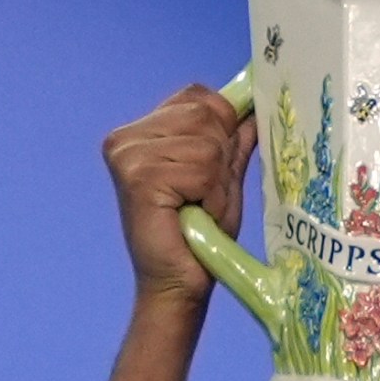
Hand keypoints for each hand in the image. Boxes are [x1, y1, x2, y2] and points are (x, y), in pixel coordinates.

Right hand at [102, 84, 256, 310]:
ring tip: (199, 208)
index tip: (214, 171)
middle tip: (204, 197)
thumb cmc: (201, 235)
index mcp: (141, 131)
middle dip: (221, 160)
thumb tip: (253, 106)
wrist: (181, 284)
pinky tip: (195, 216)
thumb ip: (233, 141)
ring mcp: (128, 155)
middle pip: (206, 115)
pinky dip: (212, 197)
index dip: (223, 129)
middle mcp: (127, 138)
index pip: (199, 96)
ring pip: (207, 145)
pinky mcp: (139, 176)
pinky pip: (203, 170)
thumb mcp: (223, 178)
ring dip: (217, 184)